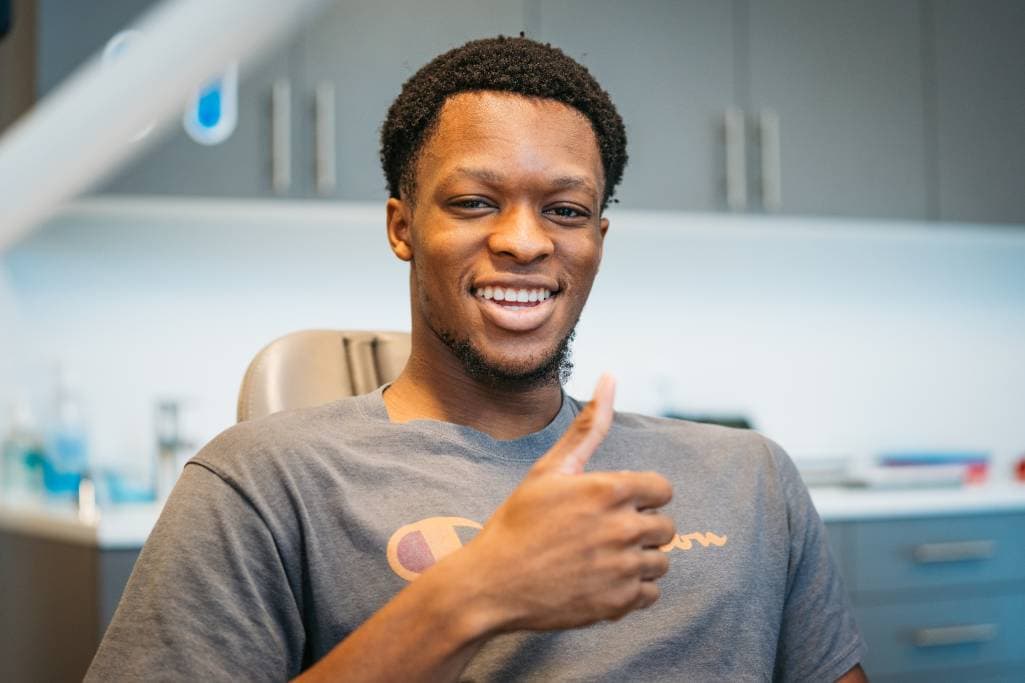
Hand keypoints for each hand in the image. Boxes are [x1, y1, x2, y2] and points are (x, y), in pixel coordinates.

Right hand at [455, 374, 675, 632]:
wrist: (491, 584)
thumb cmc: (518, 522)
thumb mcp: (550, 469)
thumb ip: (589, 427)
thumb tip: (611, 376)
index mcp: (609, 490)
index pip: (663, 490)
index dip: (641, 496)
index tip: (615, 505)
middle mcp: (622, 527)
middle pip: (666, 527)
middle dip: (641, 528)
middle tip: (603, 534)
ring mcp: (622, 567)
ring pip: (660, 561)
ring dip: (638, 560)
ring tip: (601, 560)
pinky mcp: (619, 603)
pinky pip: (650, 594)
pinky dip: (632, 591)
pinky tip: (601, 582)